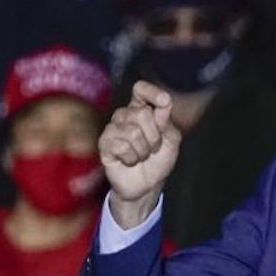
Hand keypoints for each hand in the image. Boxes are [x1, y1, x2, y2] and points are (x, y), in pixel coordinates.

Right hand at [99, 80, 182, 227]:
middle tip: (153, 148)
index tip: (164, 101)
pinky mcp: (104, 144)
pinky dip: (132, 158)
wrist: (147, 185)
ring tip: (142, 156)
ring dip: (144, 150)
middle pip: (141, 113)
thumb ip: (167, 122)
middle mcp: (124, 116)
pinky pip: (122, 146)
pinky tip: (130, 161)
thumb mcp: (171, 141)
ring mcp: (112, 129)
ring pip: (132, 132)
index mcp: (141, 110)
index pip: (140, 90)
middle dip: (154, 136)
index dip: (151, 92)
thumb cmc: (158, 160)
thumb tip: (164, 102)